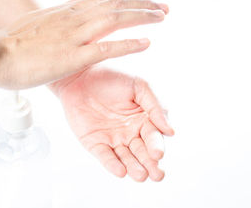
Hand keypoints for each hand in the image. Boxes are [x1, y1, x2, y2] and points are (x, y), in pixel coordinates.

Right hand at [0, 0, 167, 88]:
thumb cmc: (12, 40)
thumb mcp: (38, 17)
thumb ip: (61, 8)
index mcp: (66, 10)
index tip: (144, 1)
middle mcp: (73, 17)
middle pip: (116, 4)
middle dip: (143, 4)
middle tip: (163, 6)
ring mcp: (74, 36)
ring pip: (116, 19)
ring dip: (142, 16)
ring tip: (162, 17)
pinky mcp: (72, 56)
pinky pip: (107, 47)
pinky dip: (128, 44)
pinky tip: (146, 43)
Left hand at [50, 67, 173, 181]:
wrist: (81, 75)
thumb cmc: (112, 77)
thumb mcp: (139, 86)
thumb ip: (156, 106)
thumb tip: (170, 131)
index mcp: (143, 119)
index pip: (153, 137)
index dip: (156, 146)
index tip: (158, 154)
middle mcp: (130, 132)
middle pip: (142, 152)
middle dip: (150, 164)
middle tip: (157, 175)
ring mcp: (112, 139)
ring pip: (126, 158)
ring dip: (134, 168)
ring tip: (140, 175)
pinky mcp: (95, 143)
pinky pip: (105, 156)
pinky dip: (112, 165)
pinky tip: (121, 171)